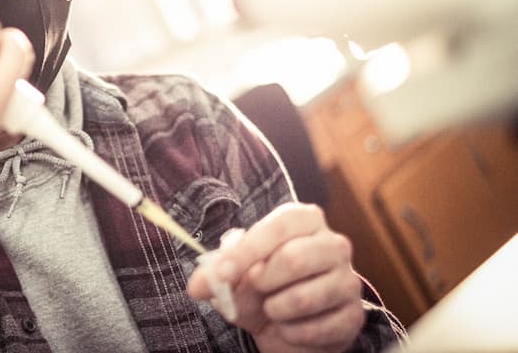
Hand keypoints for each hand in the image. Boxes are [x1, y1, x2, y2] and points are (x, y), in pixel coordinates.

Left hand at [187, 203, 364, 352]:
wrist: (289, 326)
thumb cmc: (262, 288)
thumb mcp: (235, 277)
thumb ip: (218, 274)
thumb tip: (199, 284)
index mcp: (303, 220)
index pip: (277, 227)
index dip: (246, 252)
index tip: (222, 274)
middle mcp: (332, 244)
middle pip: (293, 260)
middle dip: (261, 283)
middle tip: (253, 290)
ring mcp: (348, 280)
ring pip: (303, 298)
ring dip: (274, 310)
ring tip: (272, 308)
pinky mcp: (354, 316)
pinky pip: (316, 329)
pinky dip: (291, 333)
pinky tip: (290, 326)